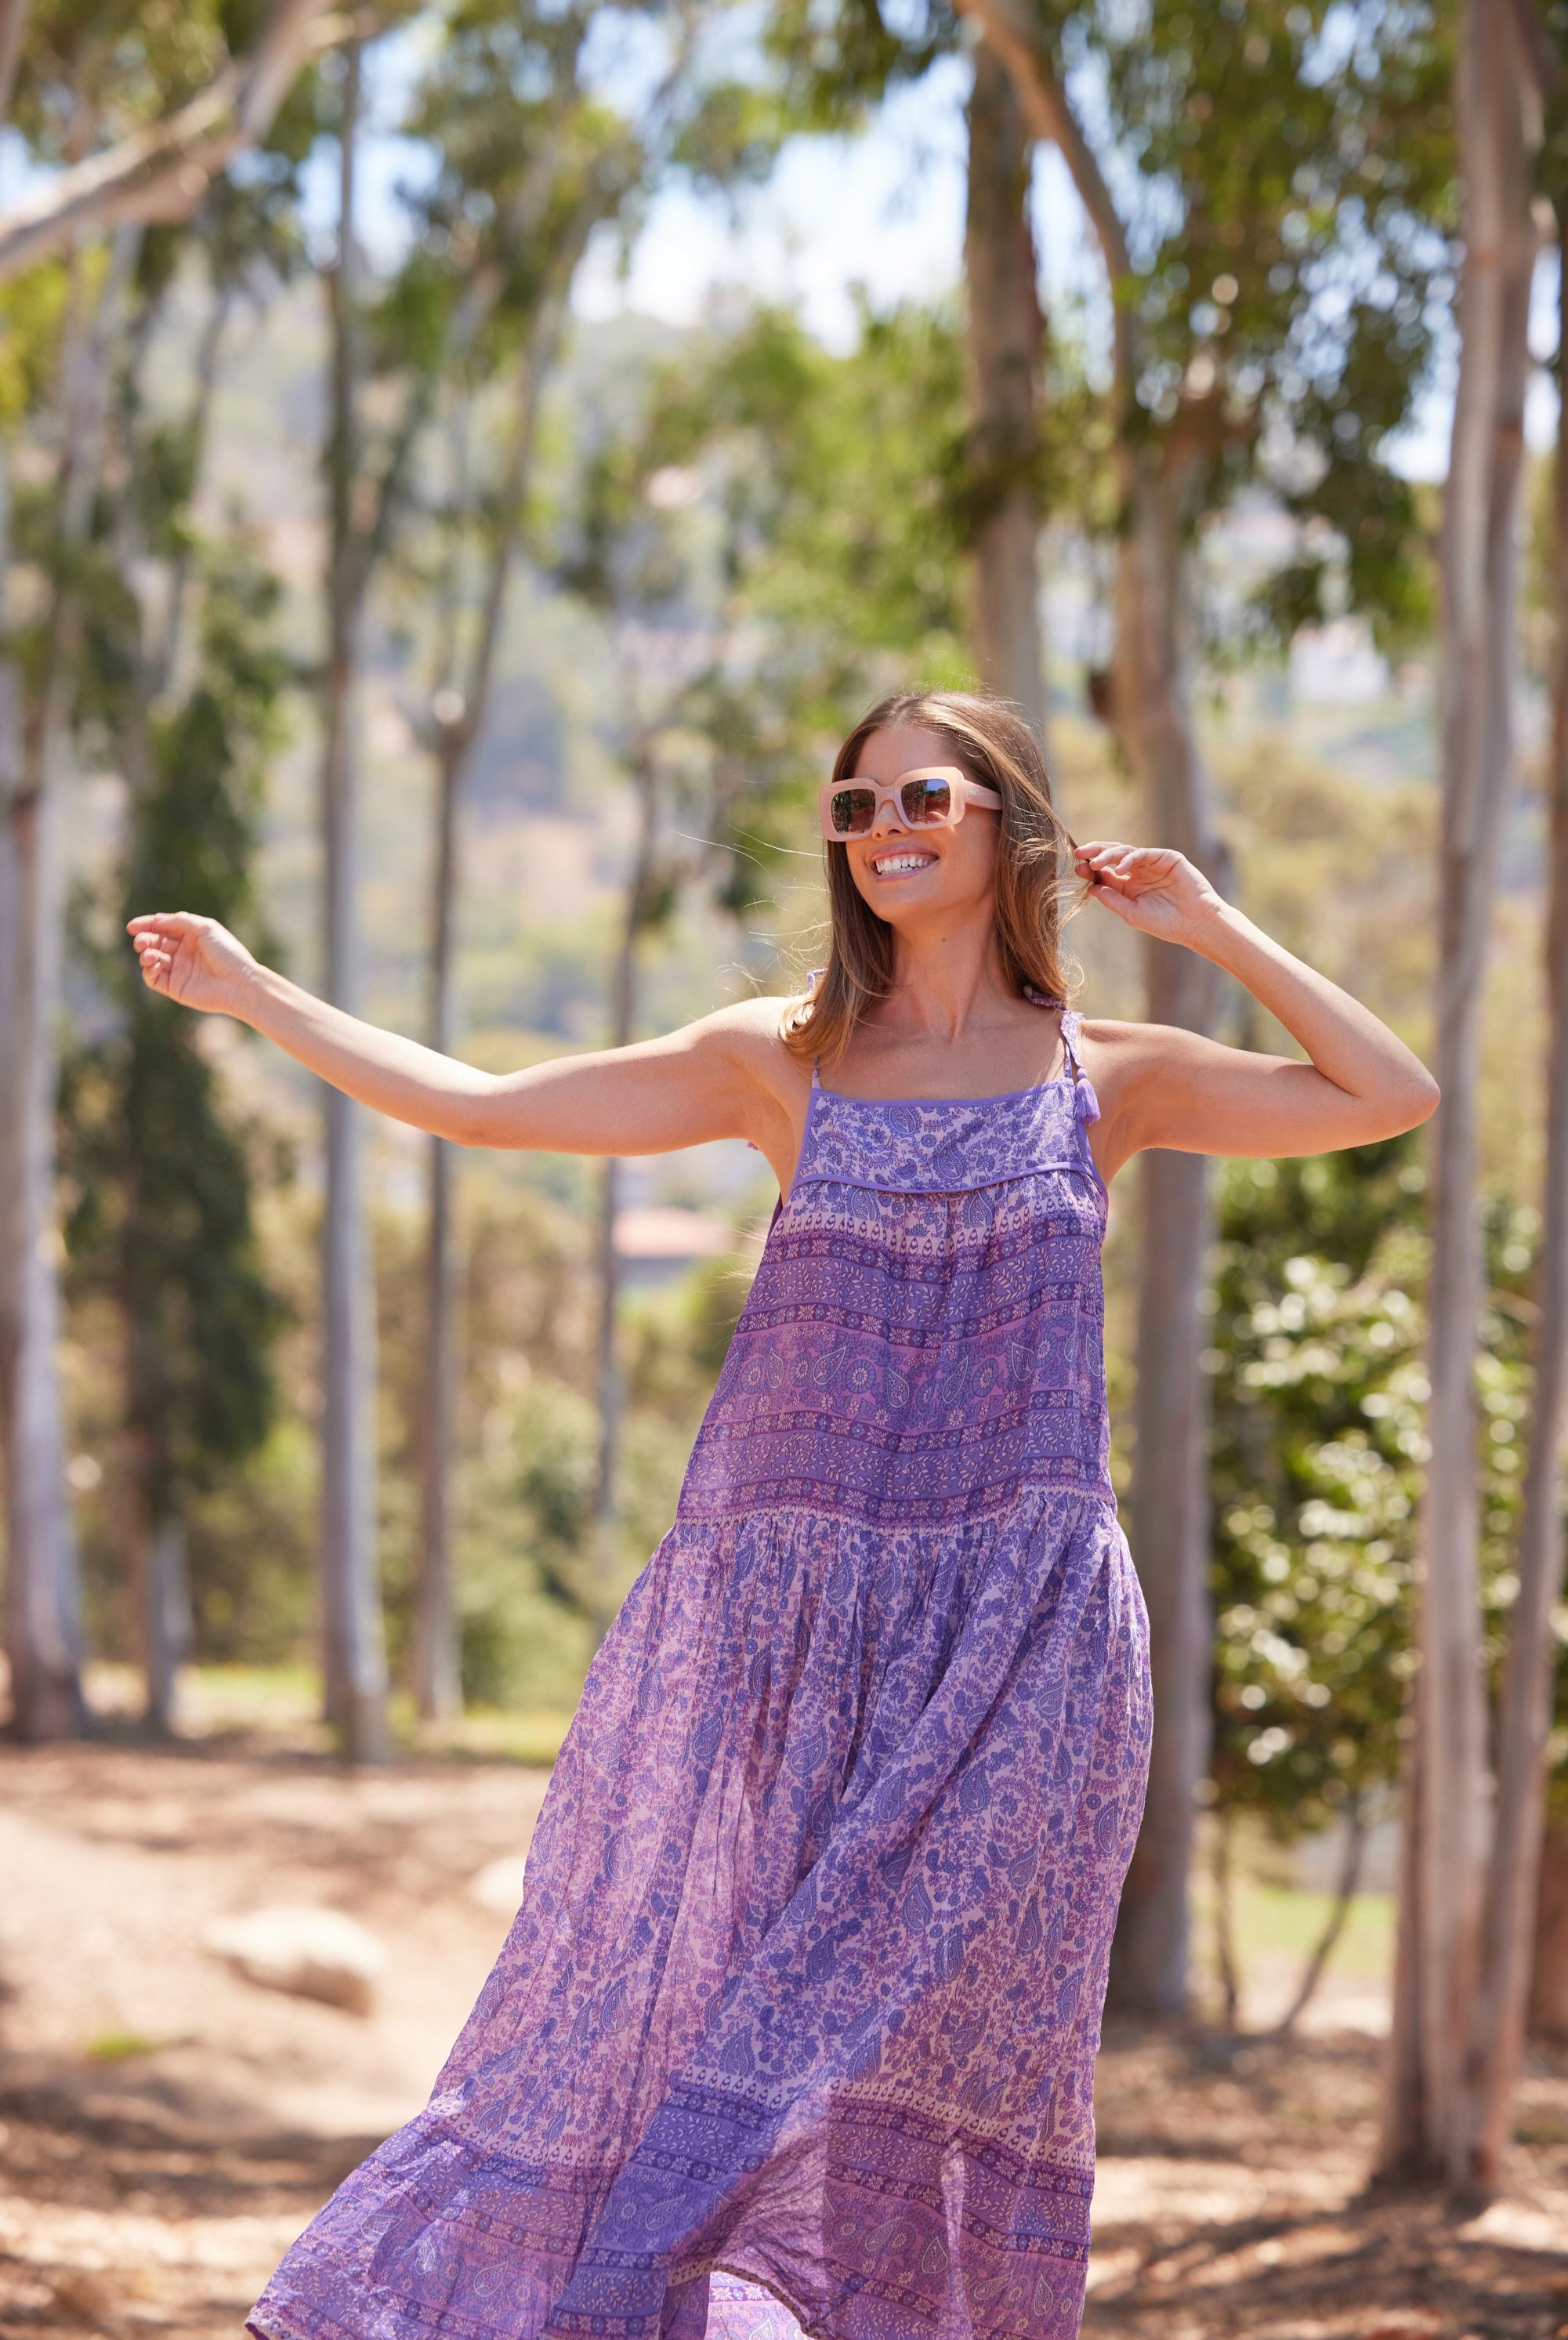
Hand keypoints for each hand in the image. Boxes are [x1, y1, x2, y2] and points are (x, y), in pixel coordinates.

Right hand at [127, 912, 260, 1016]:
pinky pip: (153, 978)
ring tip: (150, 956)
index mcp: (191, 936)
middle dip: (144, 940)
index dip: (146, 925)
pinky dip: (148, 971)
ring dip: (146, 955)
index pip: (162, 927)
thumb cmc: (227, 953)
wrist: (238, 983)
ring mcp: (178, 970)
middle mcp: (183, 952)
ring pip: (151, 959)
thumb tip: (155, 920)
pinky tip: (152, 966)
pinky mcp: (175, 987)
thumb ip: (179, 921)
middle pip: (154, 942)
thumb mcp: (205, 928)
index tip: (131, 926)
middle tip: (141, 942)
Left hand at [1073, 842, 1224, 947]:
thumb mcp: (1133, 914)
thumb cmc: (1166, 923)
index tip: (1076, 868)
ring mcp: (1153, 863)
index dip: (1091, 870)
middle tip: (1079, 853)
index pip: (1105, 873)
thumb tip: (1090, 888)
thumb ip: (1113, 900)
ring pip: (1125, 852)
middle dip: (1095, 853)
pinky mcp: (1167, 858)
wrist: (1196, 923)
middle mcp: (1139, 872)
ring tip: (1095, 864)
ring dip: (1108, 855)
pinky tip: (1119, 870)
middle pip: (1112, 857)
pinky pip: (1143, 853)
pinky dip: (1129, 859)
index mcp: (1129, 886)